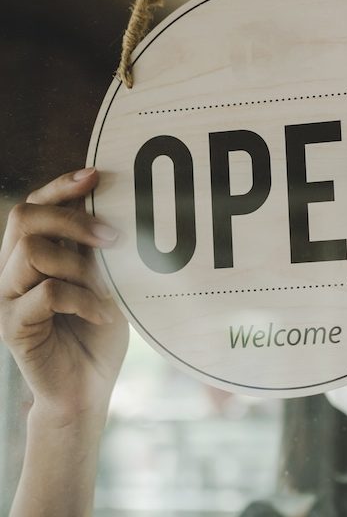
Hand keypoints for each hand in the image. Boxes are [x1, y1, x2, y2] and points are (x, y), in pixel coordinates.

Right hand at [0, 168, 127, 421]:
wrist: (86, 389)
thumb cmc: (98, 332)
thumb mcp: (104, 281)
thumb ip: (97, 249)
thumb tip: (118, 205)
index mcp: (32, 256)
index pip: (32, 206)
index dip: (59, 185)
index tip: (96, 175)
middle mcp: (11, 272)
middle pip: (23, 218)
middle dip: (73, 218)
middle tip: (114, 237)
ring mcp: (9, 299)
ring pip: (32, 253)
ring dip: (79, 265)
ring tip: (107, 289)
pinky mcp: (15, 326)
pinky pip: (47, 293)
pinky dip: (84, 299)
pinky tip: (103, 314)